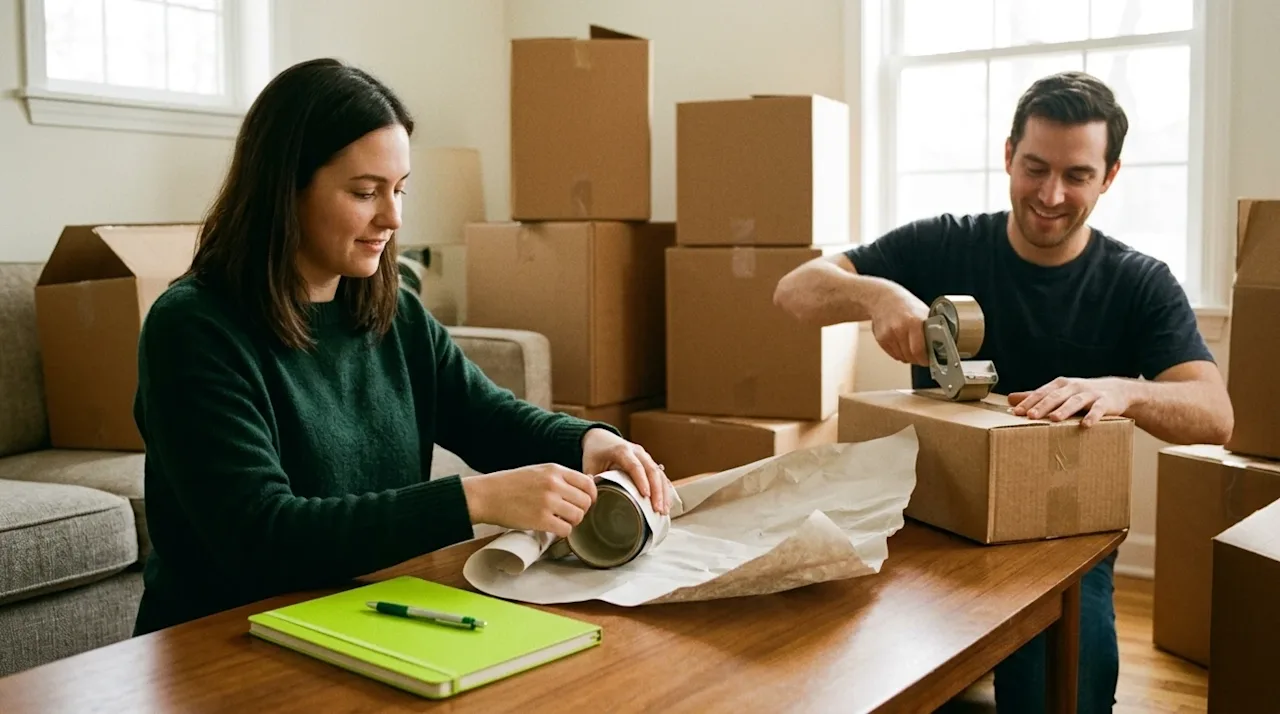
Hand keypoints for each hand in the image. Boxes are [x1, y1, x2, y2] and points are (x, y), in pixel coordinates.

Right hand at [461, 464, 597, 537]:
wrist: (486, 495)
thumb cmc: (510, 484)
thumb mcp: (538, 471)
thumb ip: (560, 477)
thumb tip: (586, 484)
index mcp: (555, 470)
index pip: (588, 483)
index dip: (591, 495)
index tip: (585, 502)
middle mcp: (554, 484)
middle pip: (586, 501)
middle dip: (582, 511)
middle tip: (570, 514)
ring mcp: (548, 502)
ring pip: (578, 516)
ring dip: (572, 522)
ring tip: (560, 521)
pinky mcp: (540, 520)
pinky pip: (566, 530)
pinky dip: (563, 532)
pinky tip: (553, 528)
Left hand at [581, 428, 670, 514]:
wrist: (600, 437)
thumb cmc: (595, 453)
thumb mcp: (589, 464)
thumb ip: (592, 481)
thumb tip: (593, 498)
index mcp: (621, 450)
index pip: (635, 466)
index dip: (641, 480)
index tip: (646, 496)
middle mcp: (637, 451)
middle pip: (651, 470)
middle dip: (657, 491)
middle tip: (658, 510)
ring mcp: (645, 456)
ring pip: (659, 473)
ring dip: (663, 492)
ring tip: (664, 511)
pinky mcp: (649, 462)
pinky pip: (660, 475)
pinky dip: (664, 489)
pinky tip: (666, 503)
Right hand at [868, 285, 929, 366]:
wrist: (882, 298)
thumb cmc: (905, 304)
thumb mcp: (923, 312)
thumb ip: (931, 328)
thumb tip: (942, 344)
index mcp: (914, 321)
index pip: (919, 350)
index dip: (925, 359)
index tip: (930, 360)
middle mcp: (900, 329)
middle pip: (910, 356)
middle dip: (919, 359)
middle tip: (923, 356)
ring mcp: (889, 335)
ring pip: (902, 357)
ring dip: (909, 357)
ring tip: (912, 347)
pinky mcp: (881, 339)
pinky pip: (894, 355)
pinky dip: (900, 353)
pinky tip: (902, 344)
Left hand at [1008, 376, 1134, 426]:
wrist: (1117, 390)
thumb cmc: (1081, 394)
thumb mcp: (1059, 393)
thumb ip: (1036, 397)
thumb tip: (1010, 399)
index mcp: (1059, 385)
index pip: (1041, 393)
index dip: (1028, 402)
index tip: (1015, 412)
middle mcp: (1073, 387)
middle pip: (1055, 396)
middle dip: (1042, 405)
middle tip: (1030, 416)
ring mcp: (1090, 394)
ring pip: (1075, 401)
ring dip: (1064, 410)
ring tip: (1054, 419)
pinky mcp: (1106, 402)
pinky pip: (1098, 410)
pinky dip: (1092, 416)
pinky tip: (1086, 425)